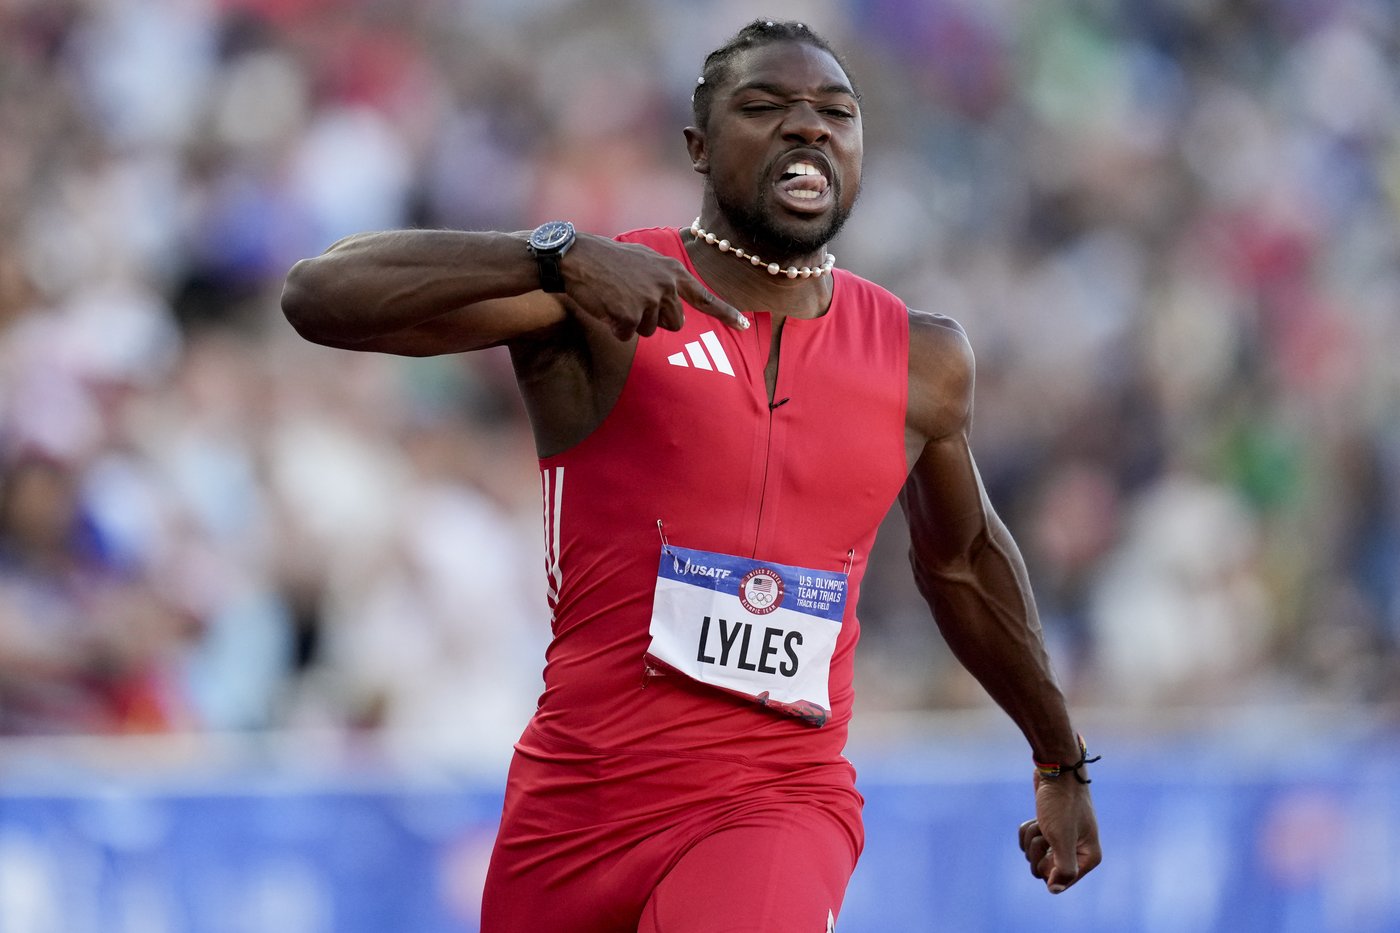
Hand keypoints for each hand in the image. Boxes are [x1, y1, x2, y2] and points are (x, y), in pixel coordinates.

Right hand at [560, 234, 748, 339]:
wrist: (577, 257)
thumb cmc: (609, 260)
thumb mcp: (645, 260)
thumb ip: (665, 280)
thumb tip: (676, 306)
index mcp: (672, 272)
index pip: (705, 298)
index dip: (726, 314)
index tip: (744, 326)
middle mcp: (666, 286)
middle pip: (674, 324)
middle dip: (655, 320)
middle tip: (632, 300)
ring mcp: (648, 301)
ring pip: (649, 331)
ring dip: (631, 322)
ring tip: (616, 298)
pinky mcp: (629, 315)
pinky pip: (626, 335)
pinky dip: (614, 327)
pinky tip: (605, 306)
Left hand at [1018, 772, 1100, 893]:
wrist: (1057, 771)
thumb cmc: (1061, 804)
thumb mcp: (1062, 838)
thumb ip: (1063, 868)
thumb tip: (1054, 890)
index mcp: (1089, 857)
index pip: (1060, 881)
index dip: (1048, 867)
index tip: (1050, 848)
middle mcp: (1078, 851)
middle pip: (1044, 869)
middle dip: (1037, 849)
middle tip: (1046, 832)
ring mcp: (1062, 839)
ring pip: (1034, 854)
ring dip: (1032, 836)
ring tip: (1042, 820)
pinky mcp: (1049, 828)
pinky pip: (1029, 841)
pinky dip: (1028, 829)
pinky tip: (1036, 817)